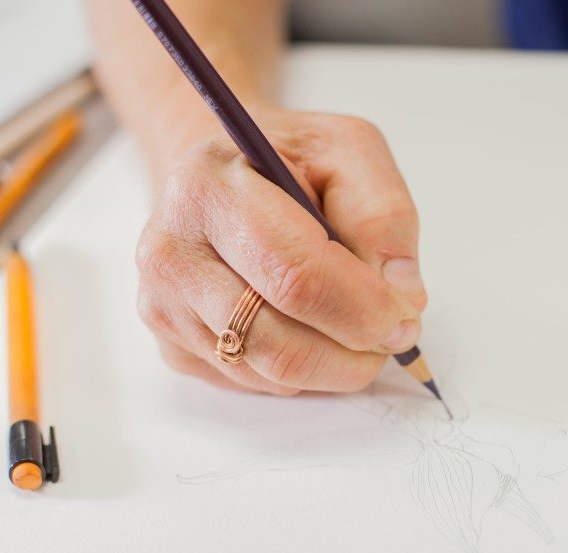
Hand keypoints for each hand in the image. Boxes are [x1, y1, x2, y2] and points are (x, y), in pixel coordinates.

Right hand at [134, 108, 426, 395]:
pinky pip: (256, 384)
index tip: (404, 319)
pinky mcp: (171, 346)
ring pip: (270, 373)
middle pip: (279, 341)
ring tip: (357, 328)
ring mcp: (163, 305)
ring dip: (335, 366)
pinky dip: (302, 371)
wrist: (222, 176)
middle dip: (354, 351)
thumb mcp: (348, 152)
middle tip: (393, 336)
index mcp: (211, 189)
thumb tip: (401, 294)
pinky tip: (310, 328)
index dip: (362, 310)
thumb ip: (384, 214)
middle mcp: (172, 251)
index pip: (295, 276)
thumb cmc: (288, 162)